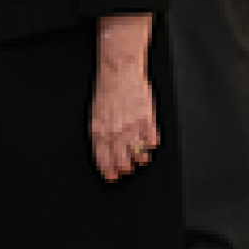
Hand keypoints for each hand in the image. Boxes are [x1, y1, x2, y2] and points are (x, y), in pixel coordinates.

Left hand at [90, 67, 160, 183]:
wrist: (120, 71)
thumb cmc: (106, 92)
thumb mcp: (95, 114)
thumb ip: (100, 134)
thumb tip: (103, 153)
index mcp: (99, 131)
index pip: (103, 159)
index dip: (108, 171)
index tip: (111, 177)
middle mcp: (116, 132)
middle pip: (122, 162)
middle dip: (124, 168)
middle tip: (126, 168)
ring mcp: (132, 127)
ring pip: (139, 156)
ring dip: (139, 159)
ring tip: (137, 157)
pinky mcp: (148, 120)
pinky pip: (152, 142)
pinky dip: (151, 145)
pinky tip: (147, 143)